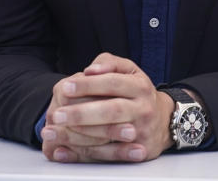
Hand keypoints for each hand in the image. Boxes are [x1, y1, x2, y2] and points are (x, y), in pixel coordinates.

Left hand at [42, 53, 173, 162]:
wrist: (163, 121)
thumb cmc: (138, 93)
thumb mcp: (129, 71)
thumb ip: (109, 63)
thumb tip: (91, 69)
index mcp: (140, 86)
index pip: (113, 82)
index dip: (88, 85)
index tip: (65, 87)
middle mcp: (144, 107)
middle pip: (112, 110)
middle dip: (82, 112)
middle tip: (57, 114)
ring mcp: (142, 129)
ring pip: (110, 133)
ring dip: (80, 134)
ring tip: (55, 131)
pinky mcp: (139, 150)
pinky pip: (111, 153)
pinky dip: (86, 154)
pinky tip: (66, 150)